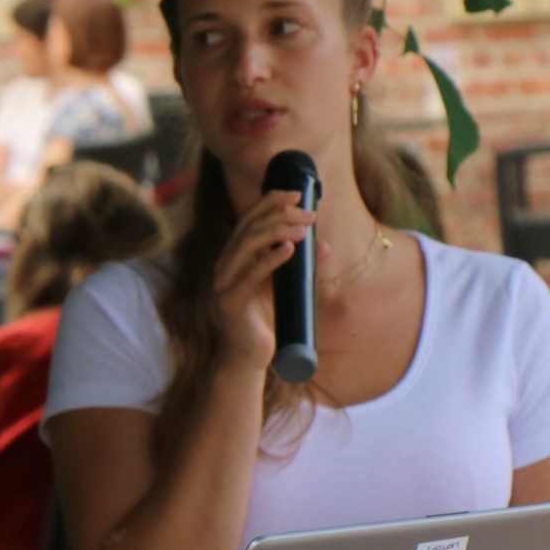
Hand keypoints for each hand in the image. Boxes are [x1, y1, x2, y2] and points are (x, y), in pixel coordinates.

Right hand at [214, 189, 315, 373]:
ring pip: (247, 245)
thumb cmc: (266, 321)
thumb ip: (299, 266)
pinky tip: (288, 249)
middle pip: (249, 228)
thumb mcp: (285, 287)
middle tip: (310, 213)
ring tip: (304, 228)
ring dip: (278, 231)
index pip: (249, 219)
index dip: (271, 201)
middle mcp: (225, 265)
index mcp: (234, 257)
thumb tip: (325, 246)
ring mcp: (224, 283)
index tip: (298, 192)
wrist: (248, 357)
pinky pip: (250, 275)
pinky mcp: (230, 301)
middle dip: (281, 214)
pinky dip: (270, 260)